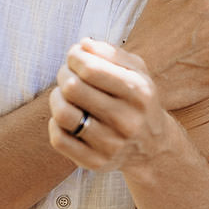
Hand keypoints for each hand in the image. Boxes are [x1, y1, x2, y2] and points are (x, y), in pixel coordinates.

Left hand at [48, 40, 183, 171]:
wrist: (153, 147)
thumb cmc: (138, 101)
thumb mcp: (137, 71)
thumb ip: (112, 53)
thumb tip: (83, 45)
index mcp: (138, 92)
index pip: (90, 69)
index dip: (74, 57)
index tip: (74, 56)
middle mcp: (127, 120)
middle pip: (73, 88)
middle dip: (63, 74)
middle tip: (67, 74)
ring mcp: (111, 145)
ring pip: (63, 115)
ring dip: (56, 98)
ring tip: (63, 95)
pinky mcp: (96, 163)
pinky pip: (59, 140)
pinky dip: (55, 124)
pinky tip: (67, 118)